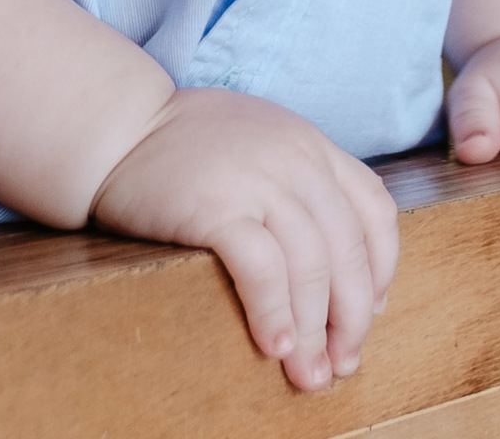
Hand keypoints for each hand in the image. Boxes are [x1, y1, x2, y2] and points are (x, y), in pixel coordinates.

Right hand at [90, 87, 397, 392]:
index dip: (380, 268)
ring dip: (314, 330)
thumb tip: (332, 271)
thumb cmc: (185, 145)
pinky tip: (273, 344)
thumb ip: (298, 182)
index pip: (373, 209)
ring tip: (307, 373)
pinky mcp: (216, 208)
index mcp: (309, 145)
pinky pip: (262, 271)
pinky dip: (274, 313)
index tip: (369, 311)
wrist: (119, 126)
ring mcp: (256, 181)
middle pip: (348, 249)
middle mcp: (294, 159)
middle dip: (350, 317)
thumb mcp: (260, 141)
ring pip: (311, 266)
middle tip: (340, 363)